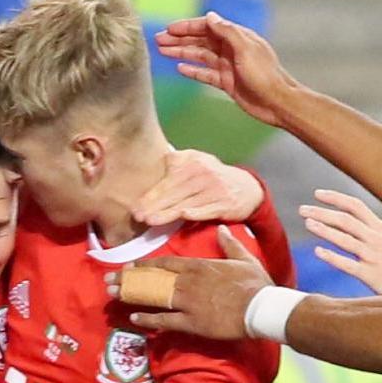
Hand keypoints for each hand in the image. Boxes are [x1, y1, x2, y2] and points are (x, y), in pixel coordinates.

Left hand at [115, 225, 272, 340]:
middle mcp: (188, 282)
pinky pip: (164, 320)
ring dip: (131, 296)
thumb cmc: (255, 284)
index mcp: (199, 266)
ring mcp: (187, 302)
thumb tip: (222, 229)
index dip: (145, 264)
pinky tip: (133, 318)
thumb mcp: (244, 259)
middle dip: (129, 279)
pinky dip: (148, 319)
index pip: (165, 262)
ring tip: (112, 295)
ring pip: (152, 297)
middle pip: (152, 278)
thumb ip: (230, 244)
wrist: (261, 308)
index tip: (130, 265)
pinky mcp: (191, 322)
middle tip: (108, 280)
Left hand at [130, 150, 263, 229]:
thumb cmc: (212, 178)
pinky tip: (184, 215)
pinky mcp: (224, 204)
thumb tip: (156, 161)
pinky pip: (207, 209)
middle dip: (154, 206)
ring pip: (186, 203)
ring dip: (167, 213)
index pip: (167, 180)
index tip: (135, 206)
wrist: (246, 188)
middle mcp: (203, 173)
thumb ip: (176, 163)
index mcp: (192, 162)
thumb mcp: (196, 162)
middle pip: (173, 193)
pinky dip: (196, 212)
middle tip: (137, 216)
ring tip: (150, 221)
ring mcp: (214, 189)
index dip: (150, 194)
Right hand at [154, 14, 297, 127]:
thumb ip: (227, 32)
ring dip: (181, 53)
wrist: (276, 102)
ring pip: (199, 56)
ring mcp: (227, 66)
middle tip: (158, 40)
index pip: (207, 27)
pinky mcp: (226, 82)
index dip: (187, 27)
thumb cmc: (265, 75)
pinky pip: (205, 74)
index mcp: (236, 37)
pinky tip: (180, 69)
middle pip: (200, 41)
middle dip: (179, 39)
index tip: (169, 29)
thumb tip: (210, 16)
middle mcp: (230, 49)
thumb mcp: (245, 49)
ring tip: (162, 52)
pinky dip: (192, 71)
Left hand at [299, 191, 381, 297]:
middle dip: (323, 212)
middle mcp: (377, 240)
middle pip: (346, 220)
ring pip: (345, 239)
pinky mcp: (372, 276)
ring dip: (324, 229)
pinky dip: (332, 257)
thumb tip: (369, 223)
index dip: (336, 198)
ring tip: (307, 223)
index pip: (356, 207)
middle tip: (303, 209)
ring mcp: (374, 257)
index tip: (317, 194)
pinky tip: (317, 252)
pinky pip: (348, 264)